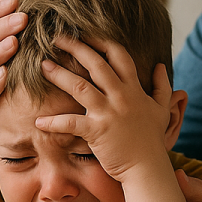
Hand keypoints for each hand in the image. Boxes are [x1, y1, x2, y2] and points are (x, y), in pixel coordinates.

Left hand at [36, 37, 175, 181]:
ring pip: (79, 86)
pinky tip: (39, 121)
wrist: (148, 168)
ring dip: (58, 74)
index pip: (118, 55)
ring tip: (42, 65)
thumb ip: (163, 86)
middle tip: (56, 38)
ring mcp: (108, 113)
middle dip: (75, 47)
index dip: (101, 41)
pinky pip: (70, 123)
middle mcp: (121, 96)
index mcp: (134, 89)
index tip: (84, 33)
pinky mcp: (97, 131)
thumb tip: (160, 65)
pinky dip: (53, 122)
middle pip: (96, 63)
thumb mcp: (163, 109)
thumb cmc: (152, 140)